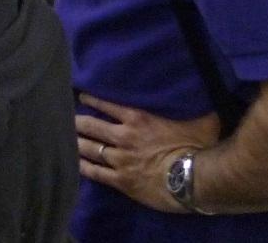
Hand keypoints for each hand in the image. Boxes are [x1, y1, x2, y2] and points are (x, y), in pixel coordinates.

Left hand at [75, 92, 220, 213]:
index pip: (107, 105)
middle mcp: (123, 137)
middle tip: (66, 118)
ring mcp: (120, 160)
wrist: (196, 180)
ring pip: (89, 148)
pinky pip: (96, 173)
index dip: (91, 100)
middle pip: (91, 126)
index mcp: (137, 119)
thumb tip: (202, 86)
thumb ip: (195, 104)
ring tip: (66, 138)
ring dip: (77, 142)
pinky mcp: (121, 181)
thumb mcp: (200, 119)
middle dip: (76, 122)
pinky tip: (76, 164)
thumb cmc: (199, 148)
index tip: (81, 97)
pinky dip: (84, 167)